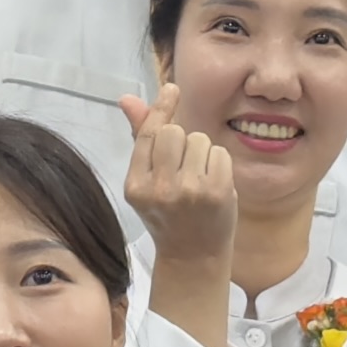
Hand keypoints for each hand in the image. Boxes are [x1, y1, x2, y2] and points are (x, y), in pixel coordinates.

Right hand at [122, 108, 242, 286]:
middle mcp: (159, 188)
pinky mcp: (216, 192)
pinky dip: (219, 164)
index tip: (173, 89)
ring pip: (199, 139)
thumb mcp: (147, 182)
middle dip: (182, 140)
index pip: (148, 134)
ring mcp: (189, 191)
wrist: (193, 257)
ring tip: (199, 178)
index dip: (161, 107)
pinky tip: (214, 185)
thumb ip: (141, 139)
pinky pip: (219, 153)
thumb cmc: (170, 216)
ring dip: (202, 152)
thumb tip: (127, 98)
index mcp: (136, 185)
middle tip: (185, 165)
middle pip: (174, 132)